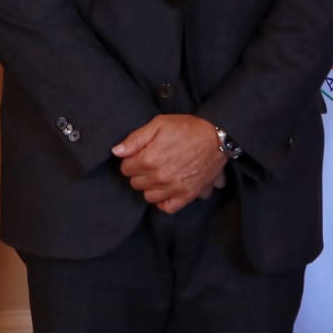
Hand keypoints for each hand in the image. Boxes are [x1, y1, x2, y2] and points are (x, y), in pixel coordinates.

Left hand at [112, 114, 227, 213]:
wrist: (216, 137)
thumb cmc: (187, 128)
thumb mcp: (158, 124)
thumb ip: (134, 139)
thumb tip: (116, 151)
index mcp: (149, 159)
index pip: (126, 168)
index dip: (130, 160)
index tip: (138, 154)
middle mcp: (160, 178)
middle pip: (136, 183)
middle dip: (139, 172)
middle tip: (149, 162)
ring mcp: (174, 189)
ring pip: (149, 196)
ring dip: (150, 186)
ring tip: (158, 175)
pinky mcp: (187, 195)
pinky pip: (168, 208)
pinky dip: (164, 201)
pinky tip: (165, 190)